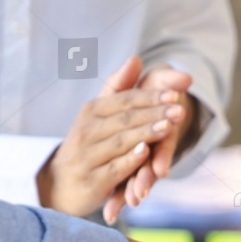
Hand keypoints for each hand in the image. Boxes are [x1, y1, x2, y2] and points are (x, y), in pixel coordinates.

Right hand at [36, 56, 184, 220]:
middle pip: (125, 119)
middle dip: (154, 114)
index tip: (176, 93)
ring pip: (120, 141)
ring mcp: (88, 156)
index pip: (124, 99)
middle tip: (180, 110)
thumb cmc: (88, 143)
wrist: (60, 183)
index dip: (150, 96)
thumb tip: (136, 58)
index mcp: (91, 111)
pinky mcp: (92, 180)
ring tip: (169, 127)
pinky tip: (146, 153)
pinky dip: (130, 160)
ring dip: (146, 134)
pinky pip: (114, 168)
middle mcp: (87, 130)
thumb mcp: (99, 114)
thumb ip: (119, 88)